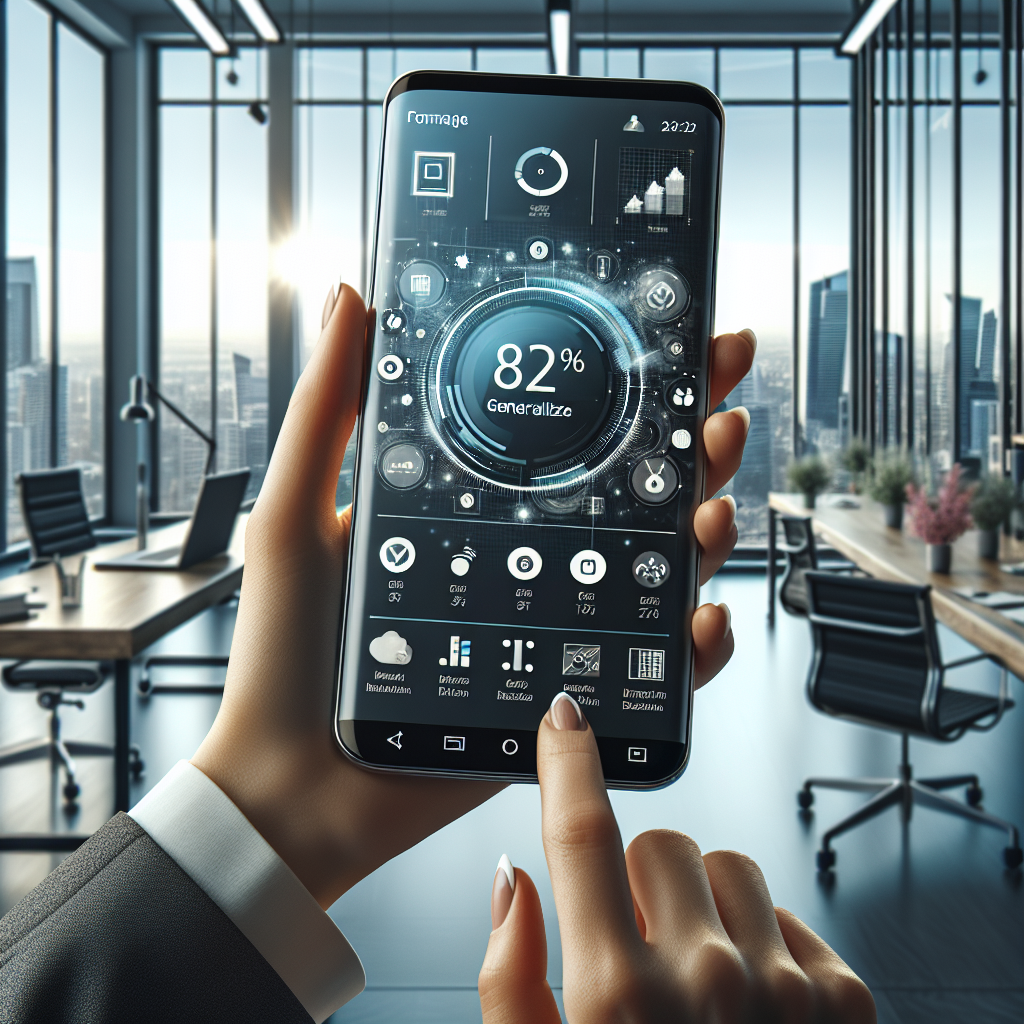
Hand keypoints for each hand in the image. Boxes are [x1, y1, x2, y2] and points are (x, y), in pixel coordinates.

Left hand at [192, 285, 755, 908]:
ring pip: (656, 568)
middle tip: (718, 411)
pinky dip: (692, 645)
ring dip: (703, 531)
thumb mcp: (298, 513)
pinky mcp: (564, 690)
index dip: (626, 384)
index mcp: (472, 505)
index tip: (674, 334)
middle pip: (630, 490)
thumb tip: (352, 297)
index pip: (564, 430)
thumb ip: (327, 411)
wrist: (296, 782)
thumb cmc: (285, 653)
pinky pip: (650, 667)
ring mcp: (550, 623)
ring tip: (712, 506)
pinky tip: (701, 618)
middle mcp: (522, 557)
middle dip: (690, 445)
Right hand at [478, 695, 875, 1023]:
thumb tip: (511, 881)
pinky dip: (762, 939)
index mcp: (616, 996)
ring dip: (704, 903)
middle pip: (659, 844)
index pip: (582, 835)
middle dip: (639, 882)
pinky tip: (749, 1002)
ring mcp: (783, 988)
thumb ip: (510, 980)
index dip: (569, 761)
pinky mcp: (844, 1002)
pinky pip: (787, 909)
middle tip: (639, 949)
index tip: (567, 718)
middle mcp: (706, 979)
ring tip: (698, 976)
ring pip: (728, 865)